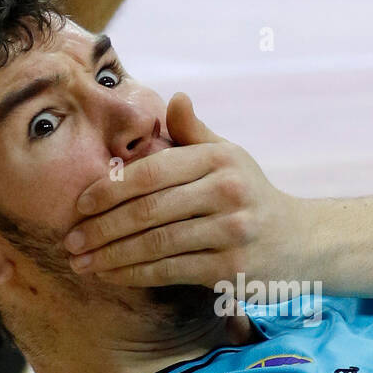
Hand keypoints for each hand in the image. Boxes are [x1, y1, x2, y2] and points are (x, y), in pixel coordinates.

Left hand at [64, 92, 300, 288]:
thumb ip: (194, 132)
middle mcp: (228, 192)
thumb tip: (174, 97)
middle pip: (148, 210)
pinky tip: (112, 275)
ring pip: (156, 244)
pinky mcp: (231, 267)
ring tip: (82, 262)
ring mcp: (231, 231)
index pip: (150, 172)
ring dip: (112, 256)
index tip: (79, 205)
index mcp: (218, 159)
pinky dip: (136, 274)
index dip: (109, 189)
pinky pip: (171, 271)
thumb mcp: (229, 156)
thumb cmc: (250, 195)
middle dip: (102, 228)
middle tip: (70, 241)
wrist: (301, 242)